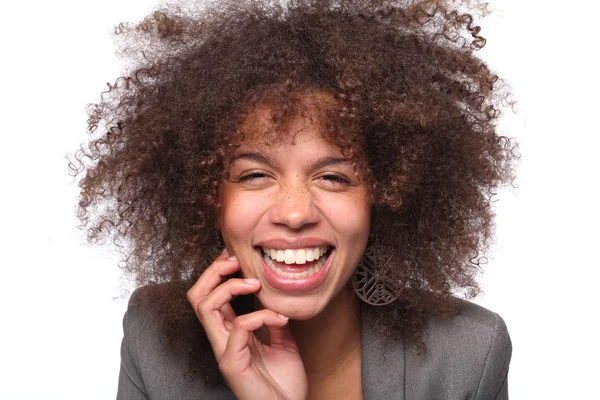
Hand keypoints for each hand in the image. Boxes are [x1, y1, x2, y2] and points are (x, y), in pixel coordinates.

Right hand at [187, 250, 307, 399]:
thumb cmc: (284, 385)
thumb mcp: (283, 344)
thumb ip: (274, 322)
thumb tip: (279, 299)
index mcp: (231, 333)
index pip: (212, 295)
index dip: (220, 272)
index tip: (240, 257)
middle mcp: (221, 339)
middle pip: (198, 296)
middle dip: (214, 271)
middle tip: (236, 260)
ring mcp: (224, 351)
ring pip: (205, 306)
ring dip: (230, 287)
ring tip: (255, 284)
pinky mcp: (232, 364)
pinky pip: (238, 328)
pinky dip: (260, 316)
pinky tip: (280, 319)